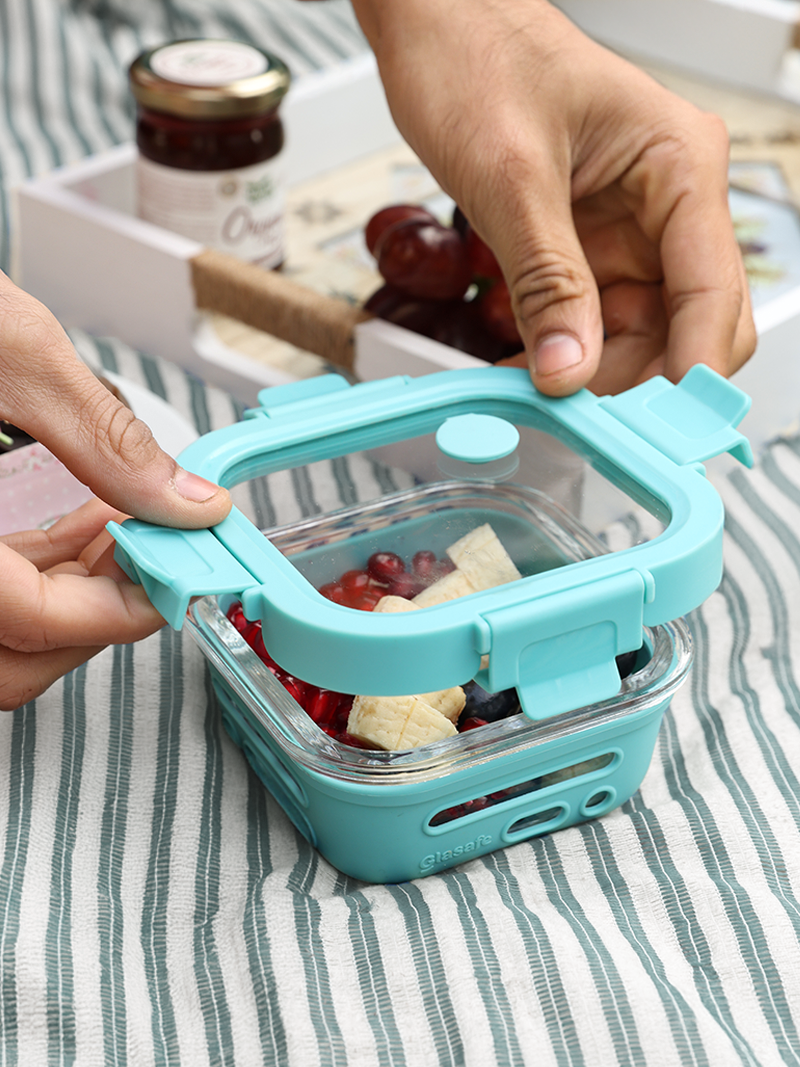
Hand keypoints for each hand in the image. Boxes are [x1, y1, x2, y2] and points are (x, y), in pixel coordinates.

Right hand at [0, 274, 231, 708]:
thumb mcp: (12, 351)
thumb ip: (104, 439)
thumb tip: (185, 500)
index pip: (25, 620)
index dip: (115, 614)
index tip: (172, 578)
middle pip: (8, 661)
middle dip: (96, 620)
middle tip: (152, 560)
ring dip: (73, 601)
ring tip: (126, 534)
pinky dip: (36, 577)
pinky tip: (81, 528)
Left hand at [352, 0, 755, 395]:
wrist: (434, 24)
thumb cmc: (478, 56)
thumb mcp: (510, 178)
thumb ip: (547, 279)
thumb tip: (569, 370)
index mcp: (680, 166)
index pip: (713, 290)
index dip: (693, 371)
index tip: (661, 431)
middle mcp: (668, 202)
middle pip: (688, 324)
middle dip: (640, 380)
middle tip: (585, 423)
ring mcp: (630, 229)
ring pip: (641, 332)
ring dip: (595, 375)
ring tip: (538, 394)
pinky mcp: (589, 245)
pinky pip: (595, 319)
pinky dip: (565, 352)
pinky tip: (529, 369)